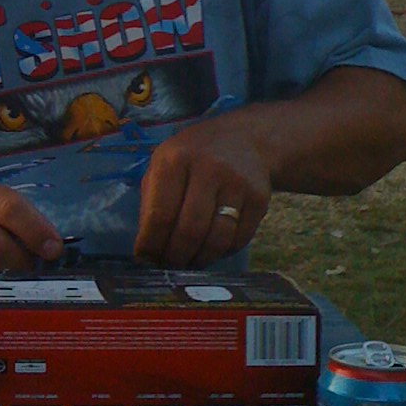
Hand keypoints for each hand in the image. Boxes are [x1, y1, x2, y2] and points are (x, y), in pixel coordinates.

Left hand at [134, 111, 269, 267]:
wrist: (246, 139)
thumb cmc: (194, 156)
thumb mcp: (165, 164)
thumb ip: (152, 202)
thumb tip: (146, 250)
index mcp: (175, 159)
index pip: (160, 214)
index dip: (152, 244)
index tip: (146, 258)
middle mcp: (208, 169)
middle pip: (189, 231)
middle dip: (175, 257)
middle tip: (169, 266)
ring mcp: (237, 184)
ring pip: (216, 240)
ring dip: (199, 260)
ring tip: (189, 262)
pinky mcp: (259, 199)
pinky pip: (238, 240)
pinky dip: (222, 252)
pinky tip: (211, 249)